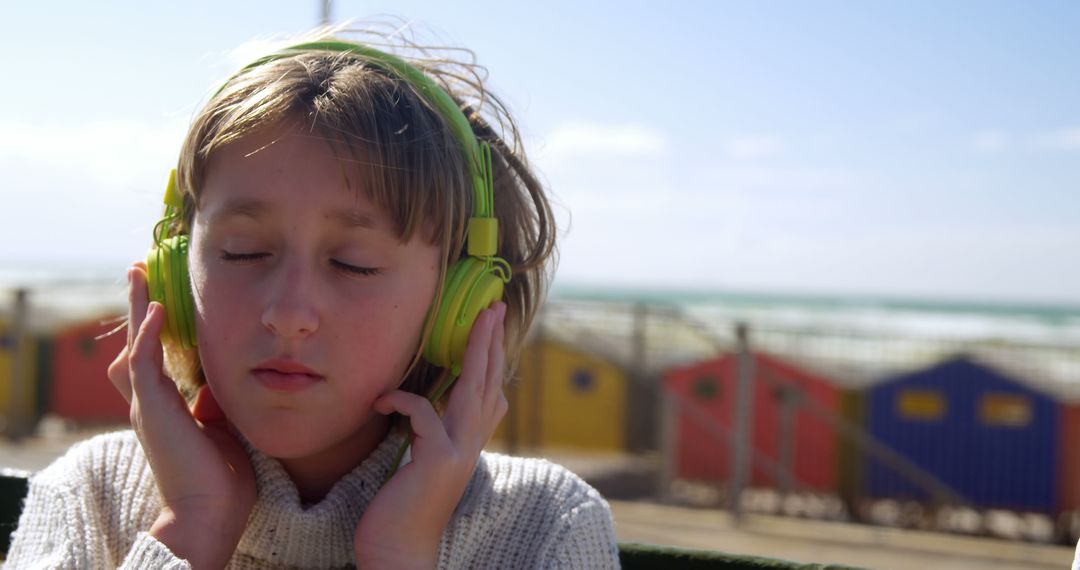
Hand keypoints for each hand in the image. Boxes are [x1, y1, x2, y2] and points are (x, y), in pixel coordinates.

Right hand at [107, 263, 255, 567]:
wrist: (211, 510)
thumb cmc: (221, 475)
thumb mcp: (221, 426)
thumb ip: (216, 400)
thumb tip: (225, 377)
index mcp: (165, 405)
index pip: (152, 357)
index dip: (152, 328)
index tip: (160, 297)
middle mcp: (149, 401)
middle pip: (136, 342)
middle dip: (137, 307)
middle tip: (138, 271)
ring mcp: (147, 404)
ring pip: (134, 344)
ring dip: (136, 308)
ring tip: (138, 274)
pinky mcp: (151, 409)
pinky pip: (143, 364)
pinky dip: (147, 334)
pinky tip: (154, 308)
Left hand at [354, 302, 508, 568]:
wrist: (397, 552)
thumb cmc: (401, 510)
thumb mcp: (424, 466)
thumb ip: (435, 436)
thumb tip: (436, 408)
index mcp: (467, 444)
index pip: (489, 393)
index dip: (492, 360)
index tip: (491, 329)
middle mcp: (470, 445)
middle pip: (488, 382)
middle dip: (491, 343)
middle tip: (495, 309)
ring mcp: (458, 452)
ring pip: (473, 388)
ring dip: (476, 350)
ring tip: (479, 320)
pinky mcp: (437, 459)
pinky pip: (422, 411)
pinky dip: (400, 399)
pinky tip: (379, 401)